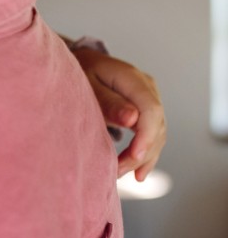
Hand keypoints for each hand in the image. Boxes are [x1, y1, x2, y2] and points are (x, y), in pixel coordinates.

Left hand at [71, 46, 166, 180]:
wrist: (79, 62)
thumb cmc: (78, 72)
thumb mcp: (85, 83)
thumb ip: (107, 101)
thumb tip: (132, 119)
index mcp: (131, 78)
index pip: (151, 109)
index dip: (146, 135)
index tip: (134, 156)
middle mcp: (146, 87)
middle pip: (156, 124)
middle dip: (140, 152)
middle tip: (117, 171)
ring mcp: (148, 97)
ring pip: (157, 132)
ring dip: (143, 157)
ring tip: (123, 175)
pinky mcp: (144, 109)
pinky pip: (152, 134)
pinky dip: (146, 153)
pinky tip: (139, 174)